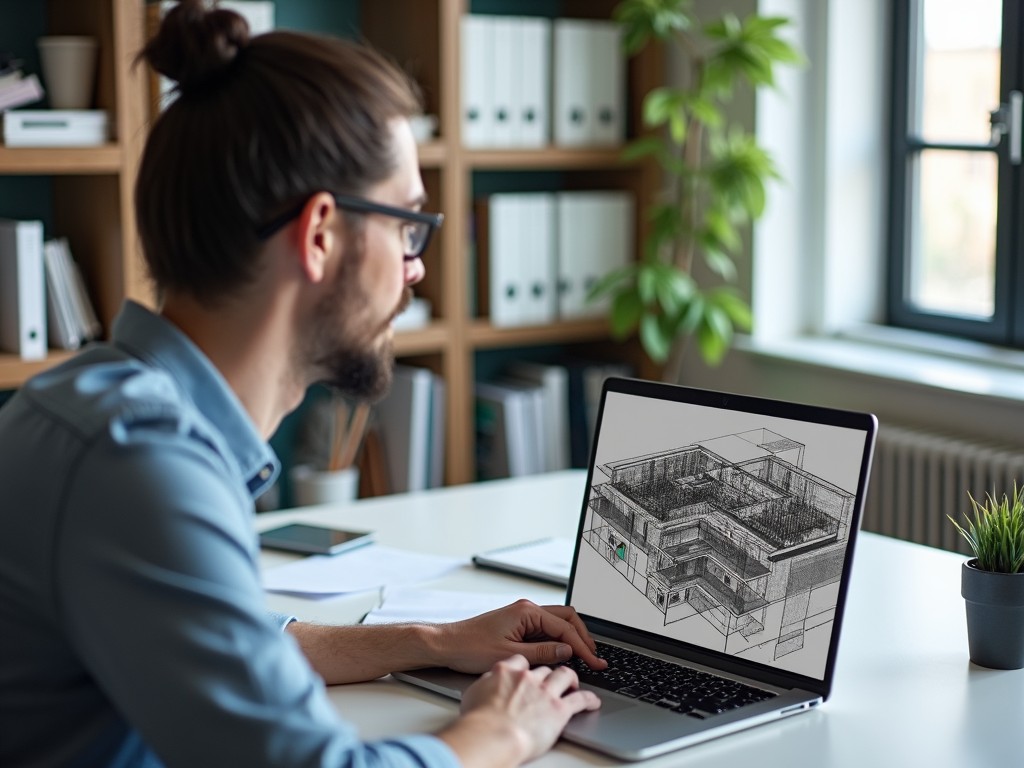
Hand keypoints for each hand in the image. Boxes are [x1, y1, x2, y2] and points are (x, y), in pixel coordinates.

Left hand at [435, 599, 607, 672]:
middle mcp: (527, 609)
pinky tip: (562, 654)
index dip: (583, 647)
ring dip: (571, 638)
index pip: (565, 628)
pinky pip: (545, 629)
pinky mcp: (518, 624)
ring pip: (557, 622)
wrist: (447, 645)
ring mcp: (522, 615)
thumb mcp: (510, 655)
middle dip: (583, 637)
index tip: (595, 662)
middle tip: (594, 658)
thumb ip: (542, 653)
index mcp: (527, 612)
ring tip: (584, 657)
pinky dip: (558, 640)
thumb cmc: (470, 648)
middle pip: (567, 618)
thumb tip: (567, 652)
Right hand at [451, 654, 601, 764]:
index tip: (529, 670)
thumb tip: (487, 685)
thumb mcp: (474, 693)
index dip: (527, 665)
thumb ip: (486, 683)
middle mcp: (528, 677)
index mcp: (507, 670)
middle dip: (548, 673)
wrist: (492, 736)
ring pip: (564, 675)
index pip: (521, 660)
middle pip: (544, 668)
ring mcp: (545, 692)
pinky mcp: (559, 709)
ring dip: (570, 678)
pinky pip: (580, 699)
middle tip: (551, 679)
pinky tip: (592, 702)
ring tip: (573, 683)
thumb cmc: (479, 721)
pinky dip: (589, 699)